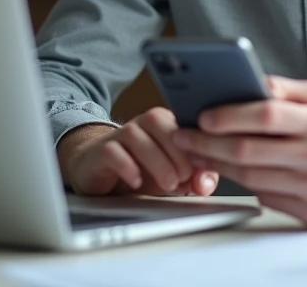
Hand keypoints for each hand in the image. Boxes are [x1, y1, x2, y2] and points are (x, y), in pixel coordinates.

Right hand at [57, 108, 219, 197]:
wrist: (100, 172)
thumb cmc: (140, 170)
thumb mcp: (172, 176)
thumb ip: (194, 178)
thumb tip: (206, 183)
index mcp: (163, 124)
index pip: (180, 121)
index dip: (194, 143)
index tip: (202, 167)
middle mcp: (141, 124)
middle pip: (157, 121)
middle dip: (175, 150)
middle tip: (185, 177)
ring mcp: (118, 135)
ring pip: (134, 134)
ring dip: (156, 160)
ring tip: (168, 184)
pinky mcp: (101, 151)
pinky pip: (112, 151)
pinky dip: (127, 165)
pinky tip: (138, 182)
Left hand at [172, 76, 306, 227]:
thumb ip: (286, 91)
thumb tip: (247, 82)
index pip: (267, 114)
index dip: (229, 115)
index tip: (202, 115)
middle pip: (250, 150)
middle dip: (209, 143)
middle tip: (185, 136)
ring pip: (252, 177)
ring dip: (217, 165)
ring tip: (198, 153)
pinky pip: (266, 198)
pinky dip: (243, 185)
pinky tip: (228, 173)